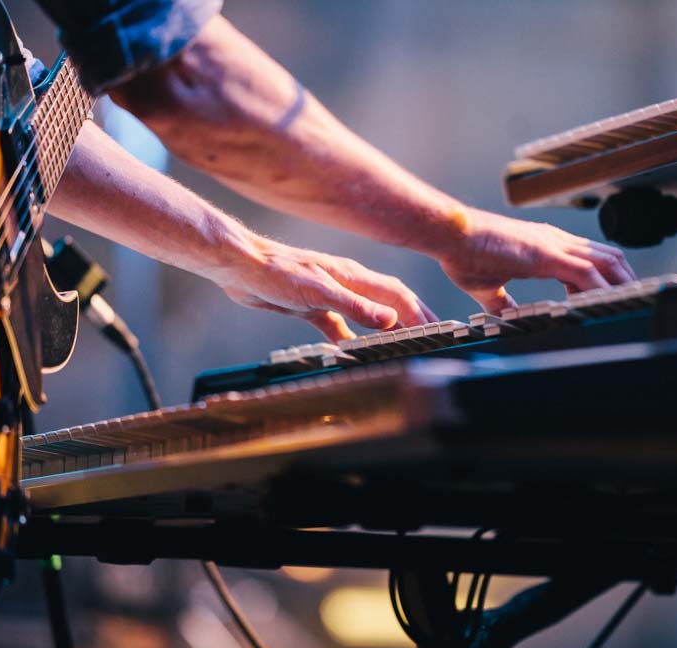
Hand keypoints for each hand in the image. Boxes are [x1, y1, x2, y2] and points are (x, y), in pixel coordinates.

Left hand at [212, 238, 437, 340]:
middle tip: (432, 334)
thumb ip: (356, 307)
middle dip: (412, 317)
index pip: (397, 297)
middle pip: (388, 302)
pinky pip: (338, 324)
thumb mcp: (319, 293)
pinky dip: (350, 338)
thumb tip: (391, 319)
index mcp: (353, 277)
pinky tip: (352, 351)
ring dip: (385, 328)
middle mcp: (346, 284)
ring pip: (366, 314)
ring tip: (402, 342)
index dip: (418, 314)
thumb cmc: (276, 273)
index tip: (435, 331)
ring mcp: (330, 295)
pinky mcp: (311, 307)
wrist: (241, 267)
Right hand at [438, 209, 636, 312]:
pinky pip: (586, 274)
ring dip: (622, 285)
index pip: (591, 257)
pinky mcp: (545, 255)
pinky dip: (601, 291)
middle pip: (609, 256)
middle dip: (626, 281)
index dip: (609, 277)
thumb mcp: (487, 285)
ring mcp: (553, 245)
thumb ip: (502, 301)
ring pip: (606, 262)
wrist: (449, 234)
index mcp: (545, 245)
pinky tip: (605, 307)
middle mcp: (555, 240)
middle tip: (636, 305)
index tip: (614, 299)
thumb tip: (506, 318)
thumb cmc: (462, 254)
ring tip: (632, 308)